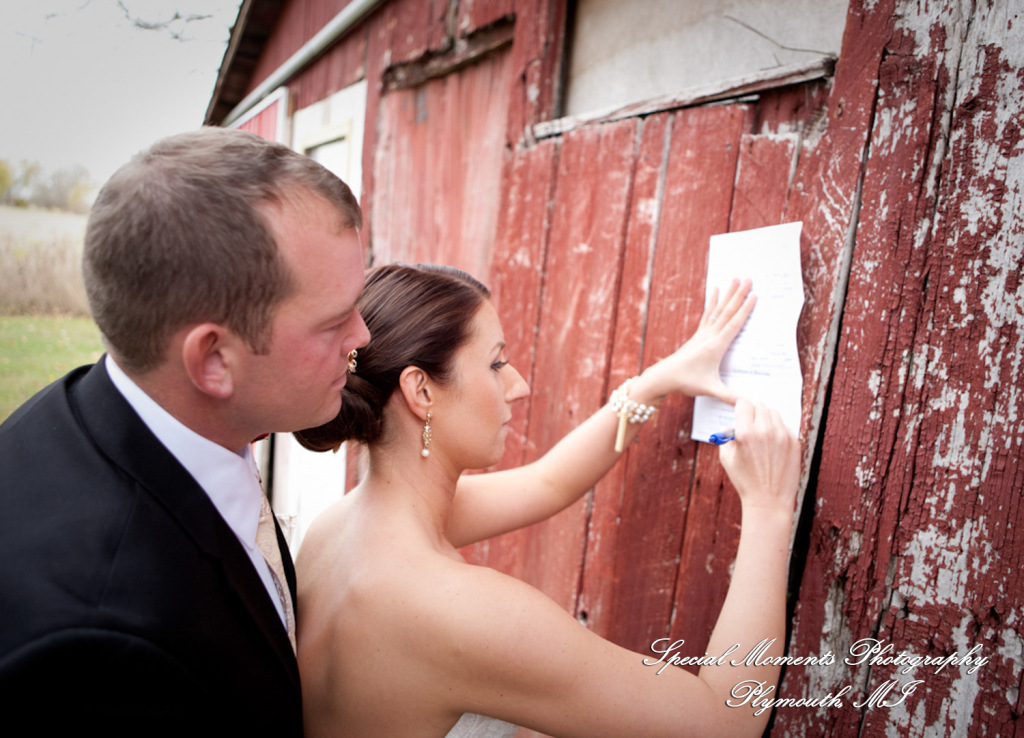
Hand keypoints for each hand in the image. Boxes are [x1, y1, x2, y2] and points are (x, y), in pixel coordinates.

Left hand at [637, 279, 754, 403]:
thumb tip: (747, 404)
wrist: (664, 376)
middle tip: (749, 278)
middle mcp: (709, 336)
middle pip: (727, 311)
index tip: (755, 295)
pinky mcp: (697, 335)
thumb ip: (729, 397)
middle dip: (739, 294)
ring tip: (735, 278)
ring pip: (718, 309)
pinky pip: (708, 313)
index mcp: (716, 346)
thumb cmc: (686, 381)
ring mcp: (702, 333)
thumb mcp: (709, 390)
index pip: (734, 324)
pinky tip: (715, 290)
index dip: (745, 309)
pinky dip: (713, 301)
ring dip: (728, 293)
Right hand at [718, 399, 799, 513]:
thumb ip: (726, 437)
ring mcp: (782, 436)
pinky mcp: (794, 442)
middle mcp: (765, 430)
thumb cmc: (745, 480)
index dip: (740, 408)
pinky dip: (777, 430)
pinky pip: (785, 427)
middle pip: (760, 406)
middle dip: (753, 412)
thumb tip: (729, 425)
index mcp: (745, 432)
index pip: (744, 404)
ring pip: (774, 413)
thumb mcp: (727, 458)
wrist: (768, 500)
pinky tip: (773, 445)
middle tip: (750, 422)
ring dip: (766, 419)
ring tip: (762, 434)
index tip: (740, 412)